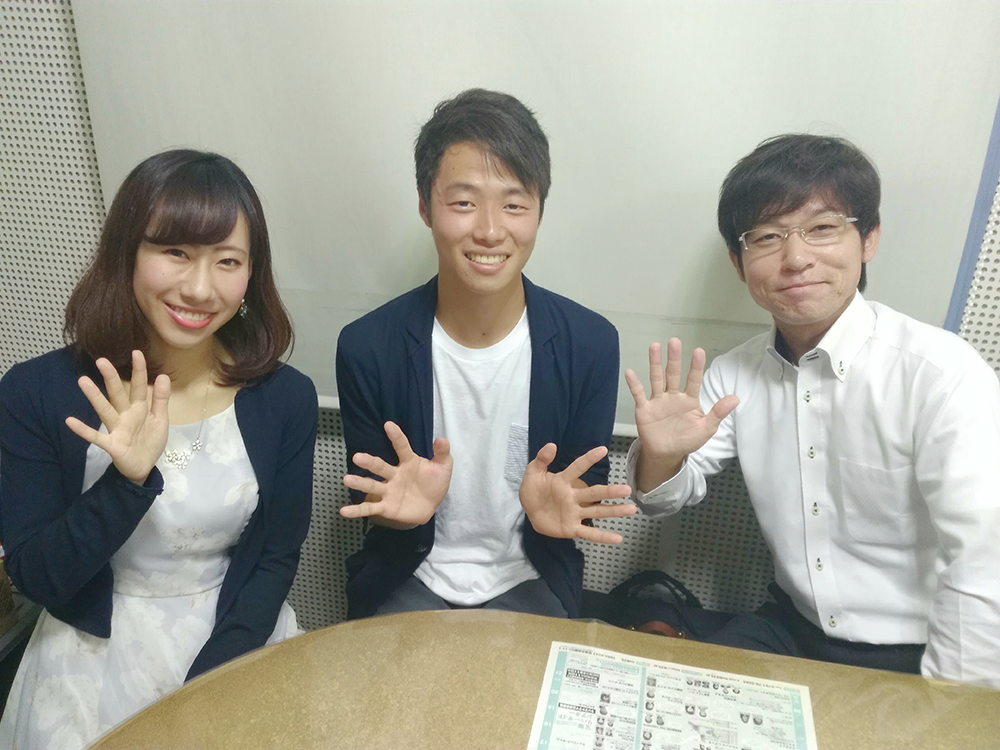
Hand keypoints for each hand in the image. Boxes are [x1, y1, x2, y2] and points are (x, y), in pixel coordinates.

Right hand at [65, 350, 170, 483]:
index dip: (139, 371)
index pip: (138, 387)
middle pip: (117, 394)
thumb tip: (163, 376)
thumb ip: (160, 400)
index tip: (136, 353)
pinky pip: (96, 436)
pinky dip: (84, 430)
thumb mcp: (161, 419)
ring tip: (83, 380)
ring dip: (94, 396)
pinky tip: (70, 421)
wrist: (145, 467)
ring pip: (104, 410)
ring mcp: (116, 429)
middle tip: (101, 360)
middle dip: (111, 378)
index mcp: (139, 408)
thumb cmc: (150, 440)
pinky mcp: (111, 444)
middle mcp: (125, 415)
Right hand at [340, 421, 452, 525]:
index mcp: (408, 462)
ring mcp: (388, 490)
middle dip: (369, 462)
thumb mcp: (443, 467)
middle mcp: (394, 474)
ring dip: (359, 482)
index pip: (402, 447)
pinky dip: (356, 510)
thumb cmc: (434, 483)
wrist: (431, 506)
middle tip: (358, 457)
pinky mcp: (385, 506)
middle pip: (380, 466)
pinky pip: (370, 508)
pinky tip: (344, 511)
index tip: (388, 425)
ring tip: (347, 479)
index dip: (396, 436)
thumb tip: (441, 439)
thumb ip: (442, 453)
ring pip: (372, 485)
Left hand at [519, 443, 635, 544]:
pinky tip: (618, 538)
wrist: (528, 512)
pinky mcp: (572, 528)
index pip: (577, 468)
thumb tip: (551, 445)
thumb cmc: (533, 490)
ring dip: (614, 511)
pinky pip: (589, 533)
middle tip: (627, 489)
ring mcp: (575, 512)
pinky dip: (603, 536)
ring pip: (597, 511)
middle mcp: (574, 496)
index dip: (588, 459)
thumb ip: (541, 460)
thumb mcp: (533, 473)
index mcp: (564, 481)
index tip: (603, 450)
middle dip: (611, 491)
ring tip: (632, 509)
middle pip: (595, 493)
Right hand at [624, 339, 738, 489]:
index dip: (696, 366)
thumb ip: (718, 412)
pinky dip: (634, 384)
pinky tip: (630, 372)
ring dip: (655, 363)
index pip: (694, 380)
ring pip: (656, 378)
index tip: (699, 351)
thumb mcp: (706, 428)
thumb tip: (736, 398)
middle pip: (673, 374)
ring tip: (655, 346)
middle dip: (674, 358)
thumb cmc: (687, 440)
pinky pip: (638, 394)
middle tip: (674, 341)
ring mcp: (658, 400)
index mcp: (689, 399)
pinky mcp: (644, 408)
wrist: (666, 454)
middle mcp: (673, 396)